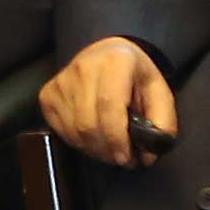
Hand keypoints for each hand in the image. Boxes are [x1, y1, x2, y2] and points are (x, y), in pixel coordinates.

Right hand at [40, 35, 176, 166]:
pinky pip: (61, 131)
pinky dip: (78, 142)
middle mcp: (84, 68)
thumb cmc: (134, 74)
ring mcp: (62, 81)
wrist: (108, 53)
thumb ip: (162, 122)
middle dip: (107, 150)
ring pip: (74, 131)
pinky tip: (92, 137)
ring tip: (110, 147)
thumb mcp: (159, 91)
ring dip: (94, 149)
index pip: (109, 105)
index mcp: (115, 61)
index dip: (116, 137)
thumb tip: (149, 154)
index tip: (125, 156)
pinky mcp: (48, 94)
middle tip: (122, 157)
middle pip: (88, 123)